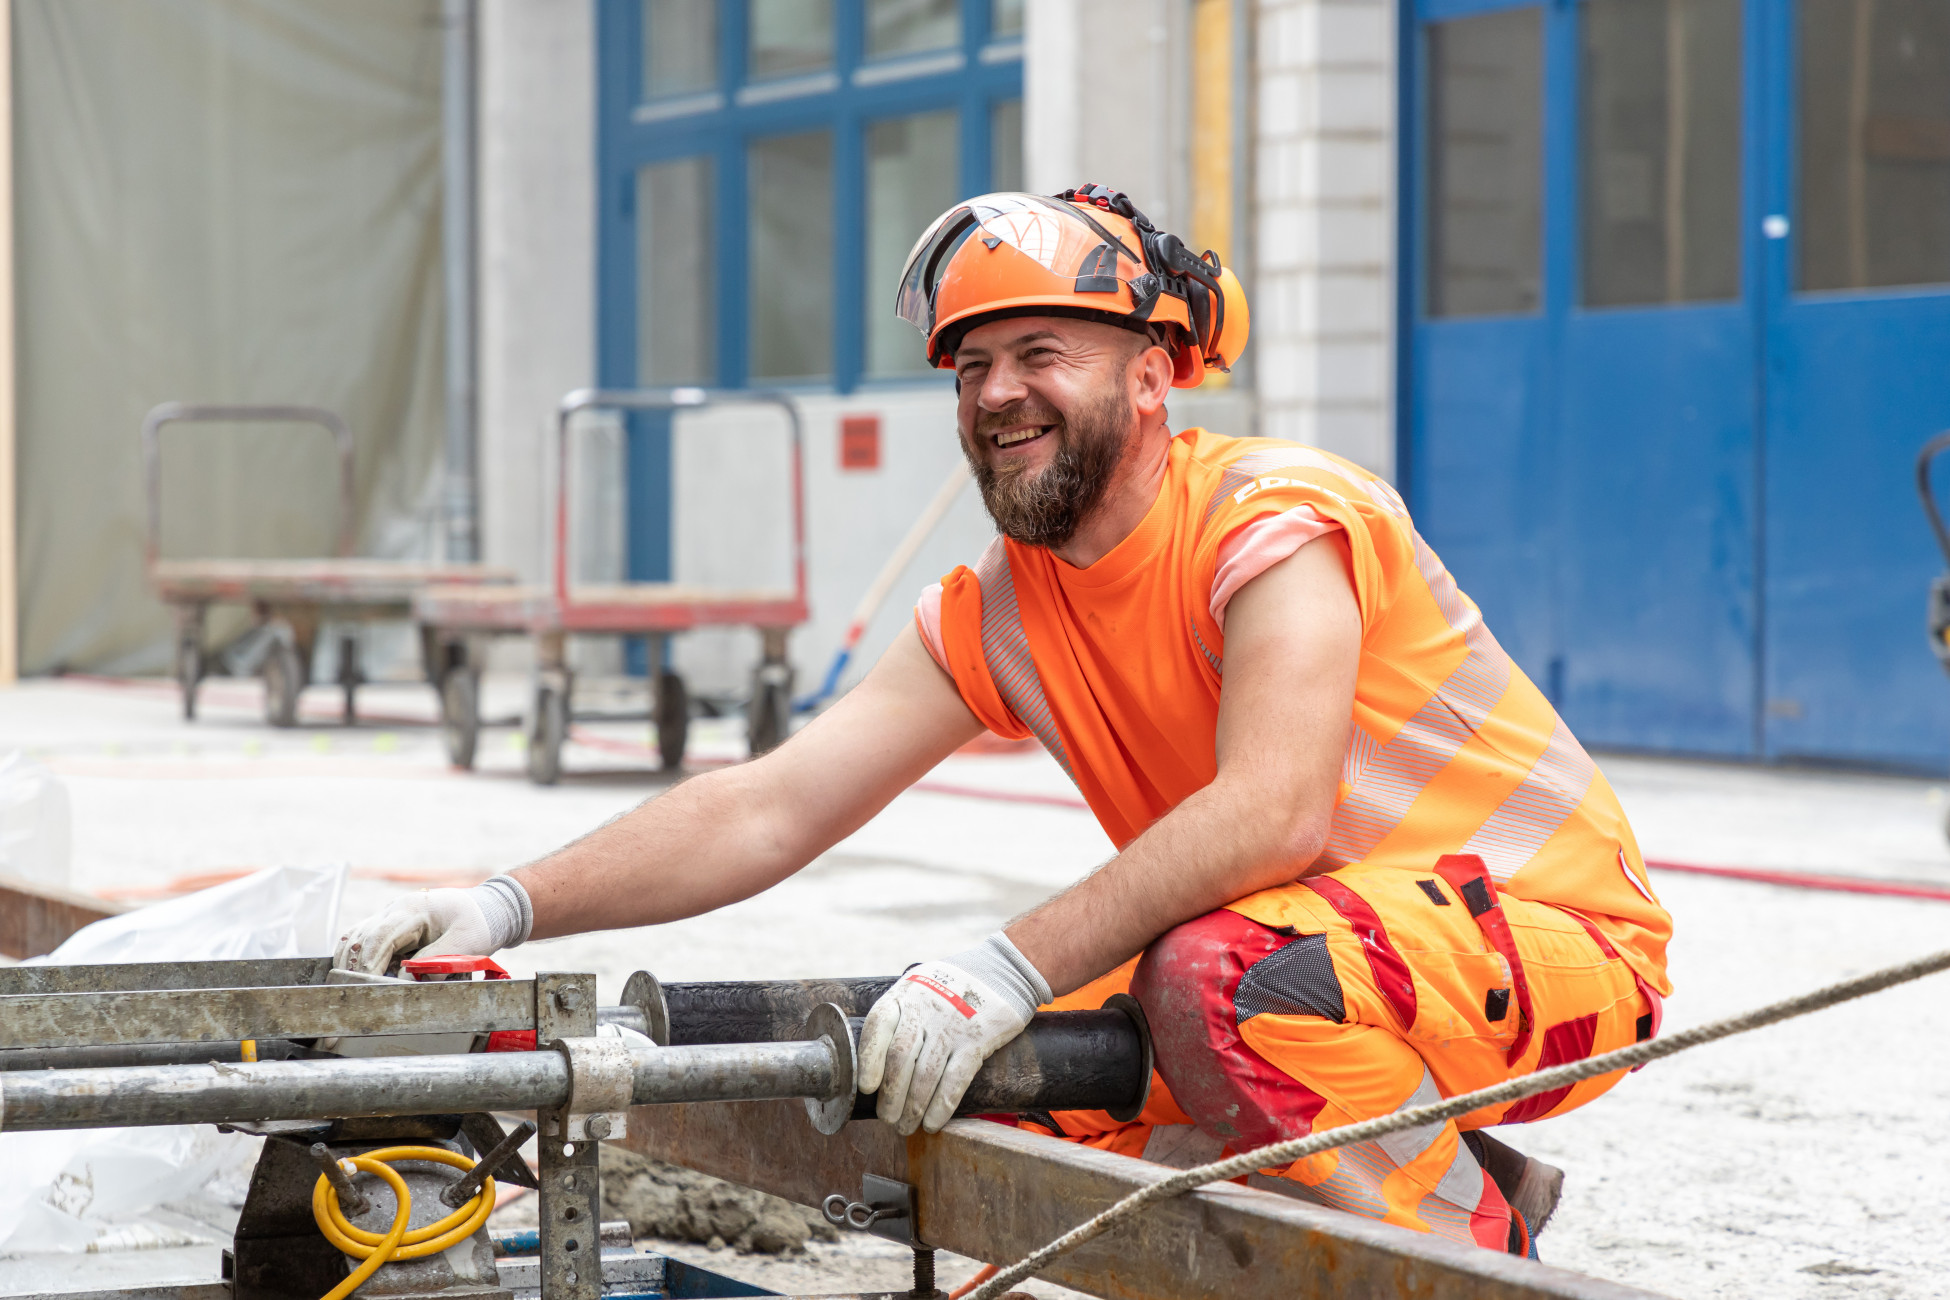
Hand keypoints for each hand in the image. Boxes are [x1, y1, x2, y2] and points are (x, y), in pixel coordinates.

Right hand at [333, 876, 531, 973]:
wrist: (486, 910)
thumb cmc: (477, 924)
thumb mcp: (464, 943)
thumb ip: (434, 962)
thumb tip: (403, 981)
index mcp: (412, 909)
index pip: (379, 937)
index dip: (369, 964)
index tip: (368, 986)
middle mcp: (394, 910)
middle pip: (361, 939)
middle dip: (357, 967)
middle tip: (361, 993)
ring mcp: (389, 916)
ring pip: (356, 939)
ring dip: (353, 964)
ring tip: (360, 987)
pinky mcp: (390, 927)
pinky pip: (364, 941)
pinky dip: (359, 959)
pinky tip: (363, 977)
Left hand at [856, 933, 1048, 1134]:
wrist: (1002, 969)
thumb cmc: (951, 984)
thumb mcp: (919, 985)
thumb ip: (899, 1014)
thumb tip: (873, 1060)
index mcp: (905, 994)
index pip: (878, 1026)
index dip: (870, 1059)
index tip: (866, 1087)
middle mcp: (926, 1008)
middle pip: (901, 1058)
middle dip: (891, 1095)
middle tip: (887, 1118)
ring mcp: (952, 1024)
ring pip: (926, 1074)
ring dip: (913, 1107)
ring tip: (906, 1126)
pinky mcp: (977, 1039)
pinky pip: (956, 1079)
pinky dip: (942, 1105)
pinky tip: (933, 1122)